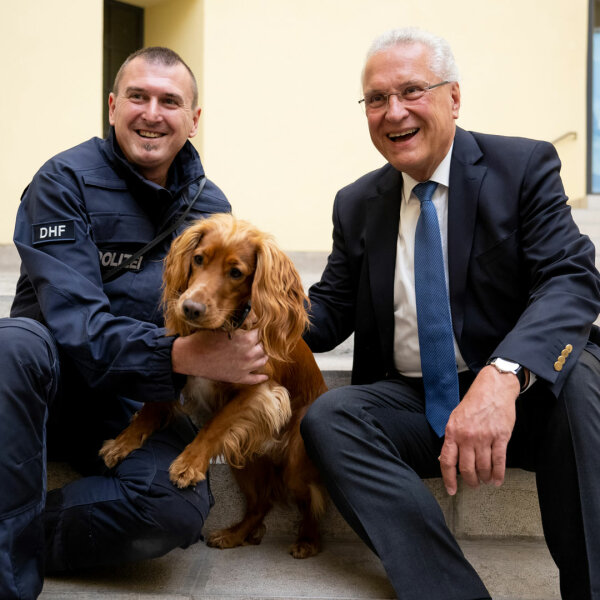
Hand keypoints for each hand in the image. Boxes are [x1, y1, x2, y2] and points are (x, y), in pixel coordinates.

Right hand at [171, 329, 268, 384]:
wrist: (191, 356)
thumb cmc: (205, 338)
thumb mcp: (224, 327)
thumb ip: (240, 325)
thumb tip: (253, 319)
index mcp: (246, 340)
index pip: (261, 332)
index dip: (258, 329)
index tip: (256, 328)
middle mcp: (248, 354)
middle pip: (263, 347)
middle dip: (260, 342)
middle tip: (256, 339)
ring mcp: (245, 368)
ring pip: (262, 361)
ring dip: (262, 355)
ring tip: (259, 352)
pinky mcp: (239, 378)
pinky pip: (255, 379)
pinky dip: (261, 377)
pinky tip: (264, 375)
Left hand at [439, 365, 518, 495]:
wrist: (493, 389)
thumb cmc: (473, 403)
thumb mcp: (455, 418)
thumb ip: (451, 439)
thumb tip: (445, 458)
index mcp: (453, 432)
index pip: (447, 461)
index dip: (449, 479)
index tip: (452, 490)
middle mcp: (467, 436)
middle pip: (467, 468)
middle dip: (470, 481)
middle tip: (474, 485)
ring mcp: (484, 437)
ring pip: (483, 467)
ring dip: (485, 479)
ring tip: (486, 481)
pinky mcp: (500, 437)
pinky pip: (499, 461)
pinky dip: (498, 474)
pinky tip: (497, 480)